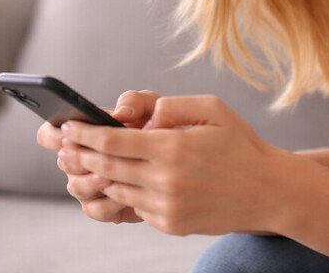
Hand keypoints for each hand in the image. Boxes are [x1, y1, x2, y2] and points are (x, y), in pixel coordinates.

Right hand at [36, 90, 162, 223]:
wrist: (182, 160)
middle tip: (91, 154)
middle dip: (77, 159)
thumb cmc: (160, 128)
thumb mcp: (150, 107)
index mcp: (84, 134)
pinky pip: (96, 209)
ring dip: (91, 181)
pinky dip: (109, 203)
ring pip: (76, 187)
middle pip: (63, 162)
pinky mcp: (104, 206)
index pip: (49, 133)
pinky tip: (125, 195)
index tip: (68, 132)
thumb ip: (135, 101)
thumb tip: (121, 112)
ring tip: (110, 176)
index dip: (52, 133)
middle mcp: (80, 160)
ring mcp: (89, 184)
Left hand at [57, 95, 284, 235]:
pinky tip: (121, 181)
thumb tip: (145, 115)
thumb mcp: (213, 109)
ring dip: (98, 175)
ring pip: (118, 189)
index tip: (67, 127)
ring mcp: (166, 206)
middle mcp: (165, 179)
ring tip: (84, 164)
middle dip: (80, 154)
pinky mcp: (170, 223)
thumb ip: (174, 105)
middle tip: (62, 146)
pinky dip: (126, 192)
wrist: (267, 191)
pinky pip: (137, 206)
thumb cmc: (240, 145)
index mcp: (172, 147)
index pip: (113, 141)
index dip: (85, 134)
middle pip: (107, 167)